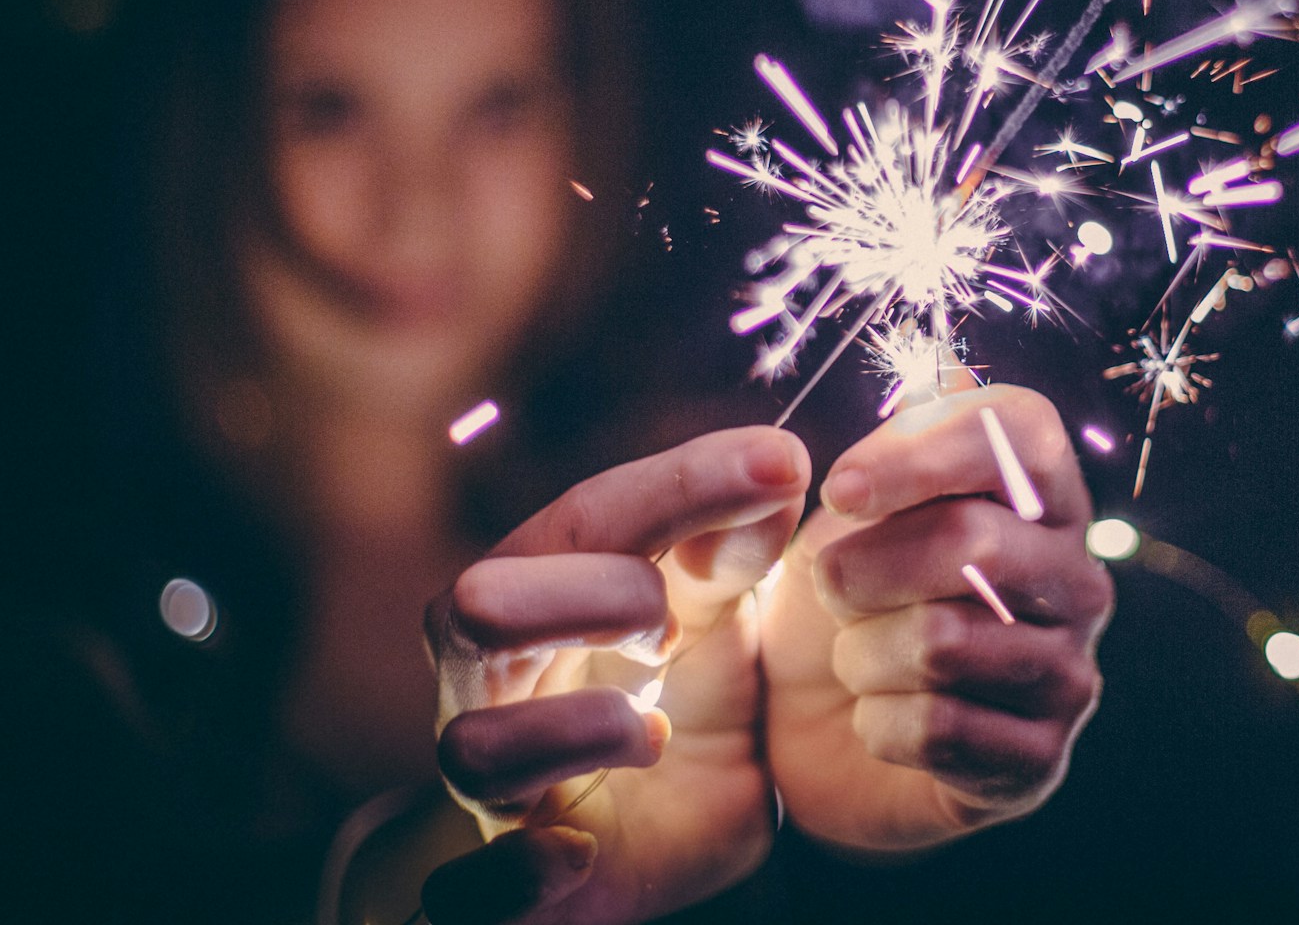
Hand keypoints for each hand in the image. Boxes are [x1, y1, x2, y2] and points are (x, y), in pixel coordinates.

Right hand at [419, 427, 809, 923]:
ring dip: (571, 730)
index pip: (589, 517)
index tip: (780, 463)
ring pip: (474, 747)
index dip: (680, 484)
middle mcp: (496, 682)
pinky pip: (471, 892)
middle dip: (585, 595)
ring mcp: (496, 788)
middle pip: (479, 604)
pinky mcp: (507, 890)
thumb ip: (737, 546)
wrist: (671, 841)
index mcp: (543, 594)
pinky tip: (578, 853)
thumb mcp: (721, 618)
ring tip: (654, 733)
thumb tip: (776, 464)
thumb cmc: (680, 700)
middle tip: (671, 622)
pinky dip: (517, 873)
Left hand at [758, 385, 1113, 852]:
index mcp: (1040, 495)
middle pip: (970, 538)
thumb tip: (951, 375)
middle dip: (862, 567)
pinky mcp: (1039, 760)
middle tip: (828, 588)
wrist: (815, 738)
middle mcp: (1076, 575)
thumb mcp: (832, 516)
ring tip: (855, 658)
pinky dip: (877, 724)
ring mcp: (1069, 670)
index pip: (1020, 429)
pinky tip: (877, 720)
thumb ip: (895, 440)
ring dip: (861, 653)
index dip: (921, 451)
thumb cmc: (835, 604)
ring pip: (945, 640)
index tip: (840, 489)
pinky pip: (940, 729)